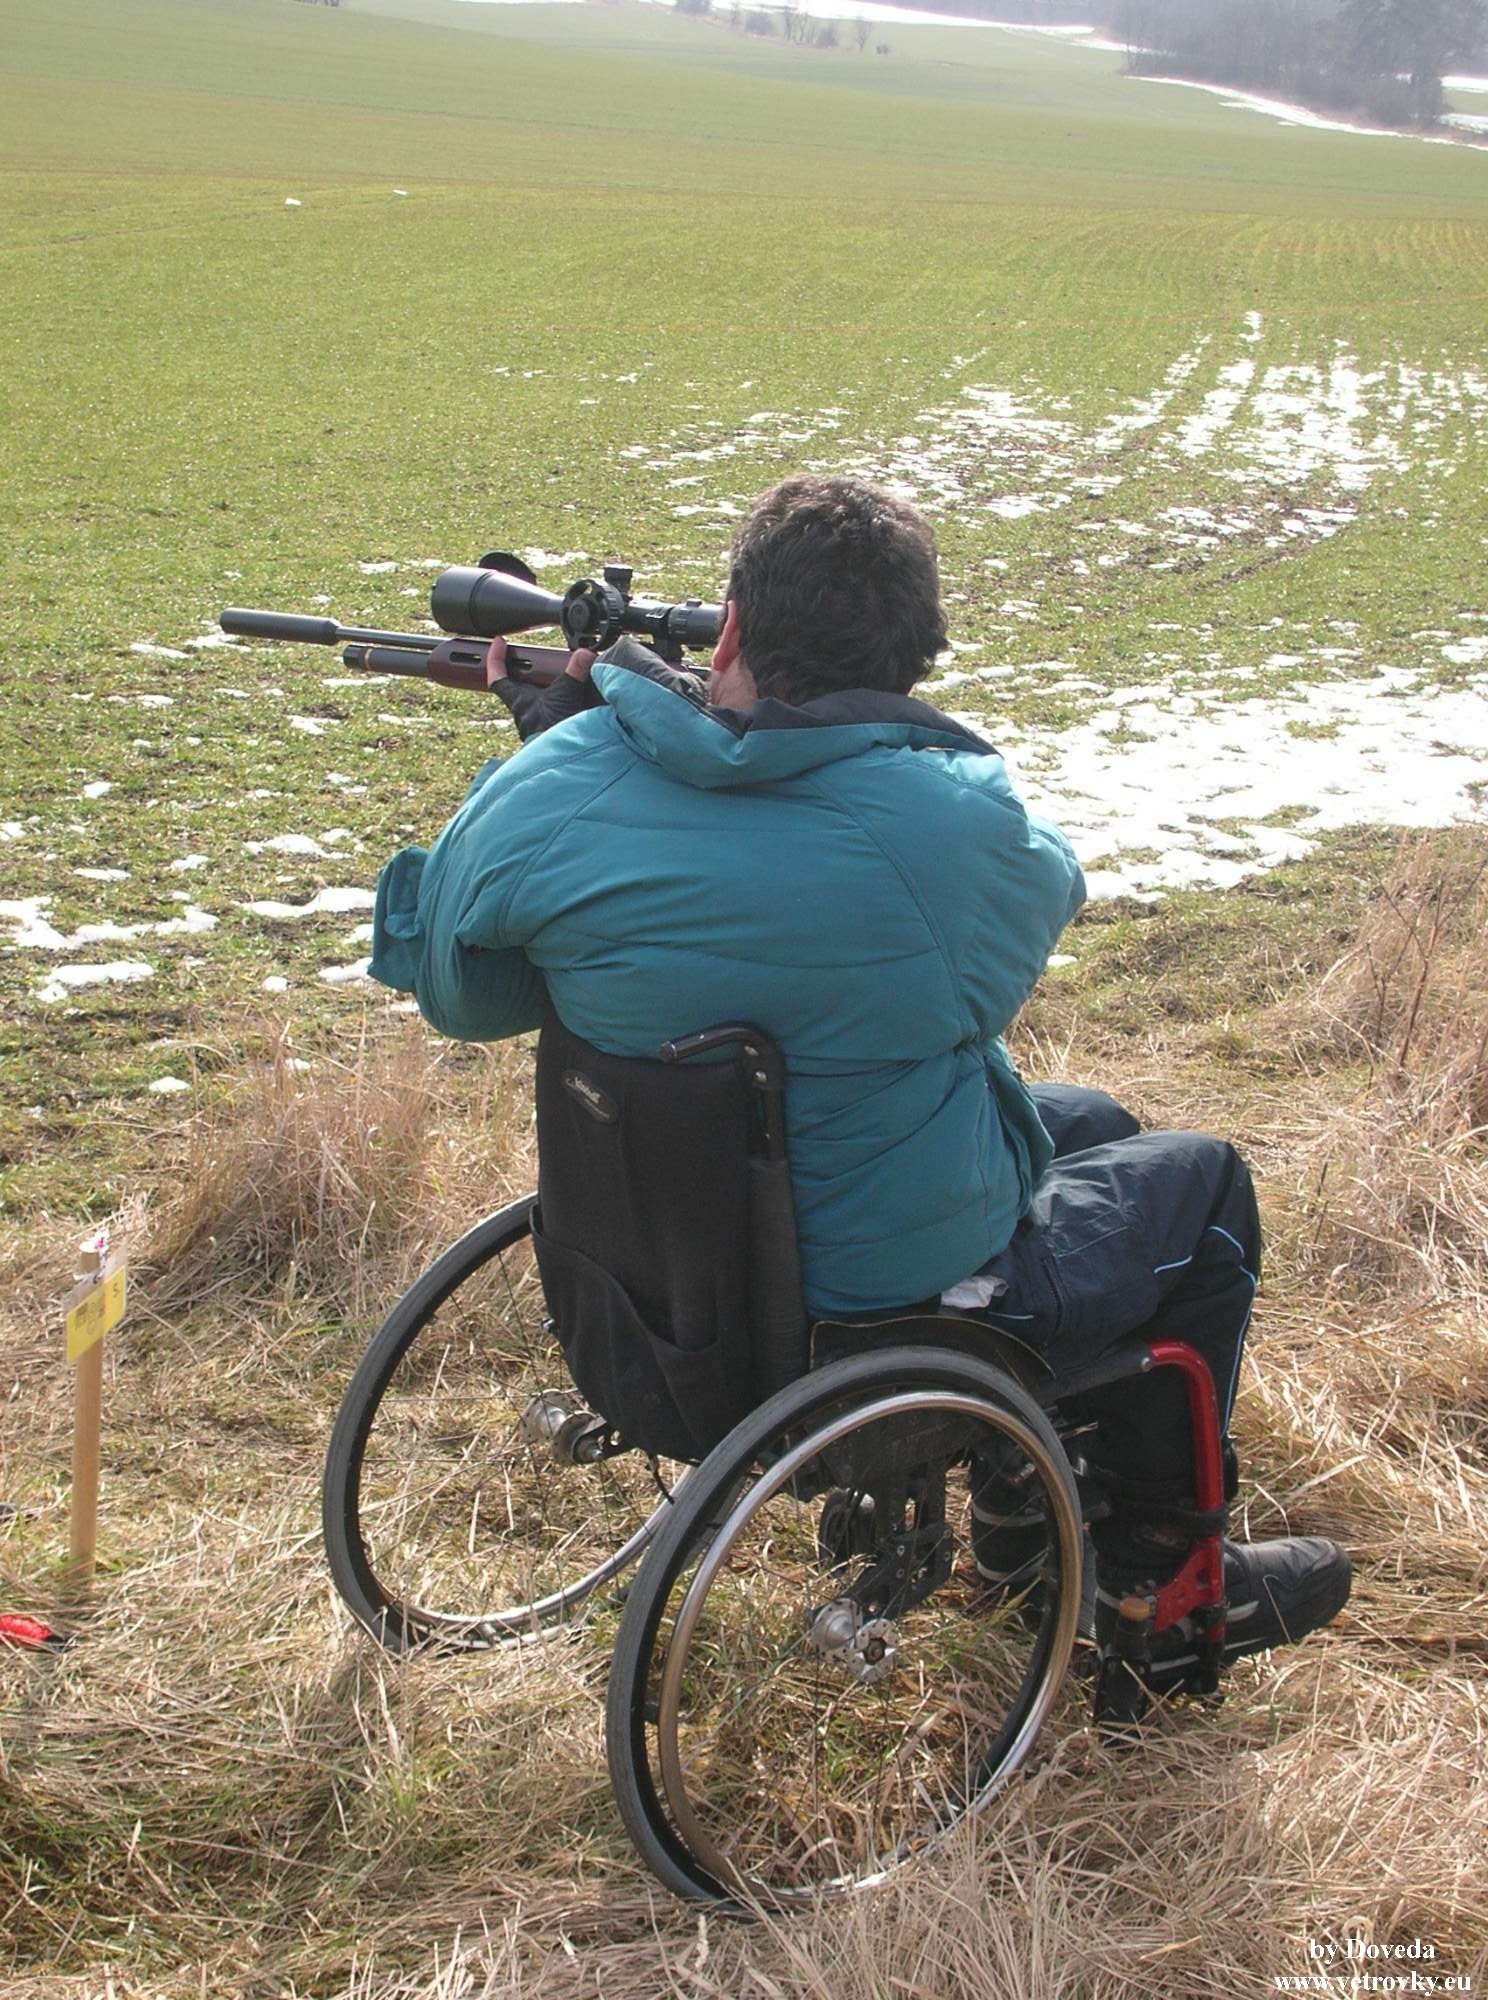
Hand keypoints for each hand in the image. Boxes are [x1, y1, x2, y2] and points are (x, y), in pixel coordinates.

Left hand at [487, 637, 603, 741]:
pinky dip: (564, 707)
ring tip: (567, 682)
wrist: (565, 766)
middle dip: (529, 674)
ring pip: (537, 704)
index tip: (499, 643)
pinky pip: (554, 716)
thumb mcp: (567, 696)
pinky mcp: (551, 736)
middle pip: (519, 689)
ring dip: (549, 692)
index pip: (497, 678)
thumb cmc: (557, 735)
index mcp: (520, 702)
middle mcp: (525, 715)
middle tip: (539, 660)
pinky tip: (579, 705)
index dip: (495, 658)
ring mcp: (537, 728)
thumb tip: (583, 655)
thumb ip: (575, 672)